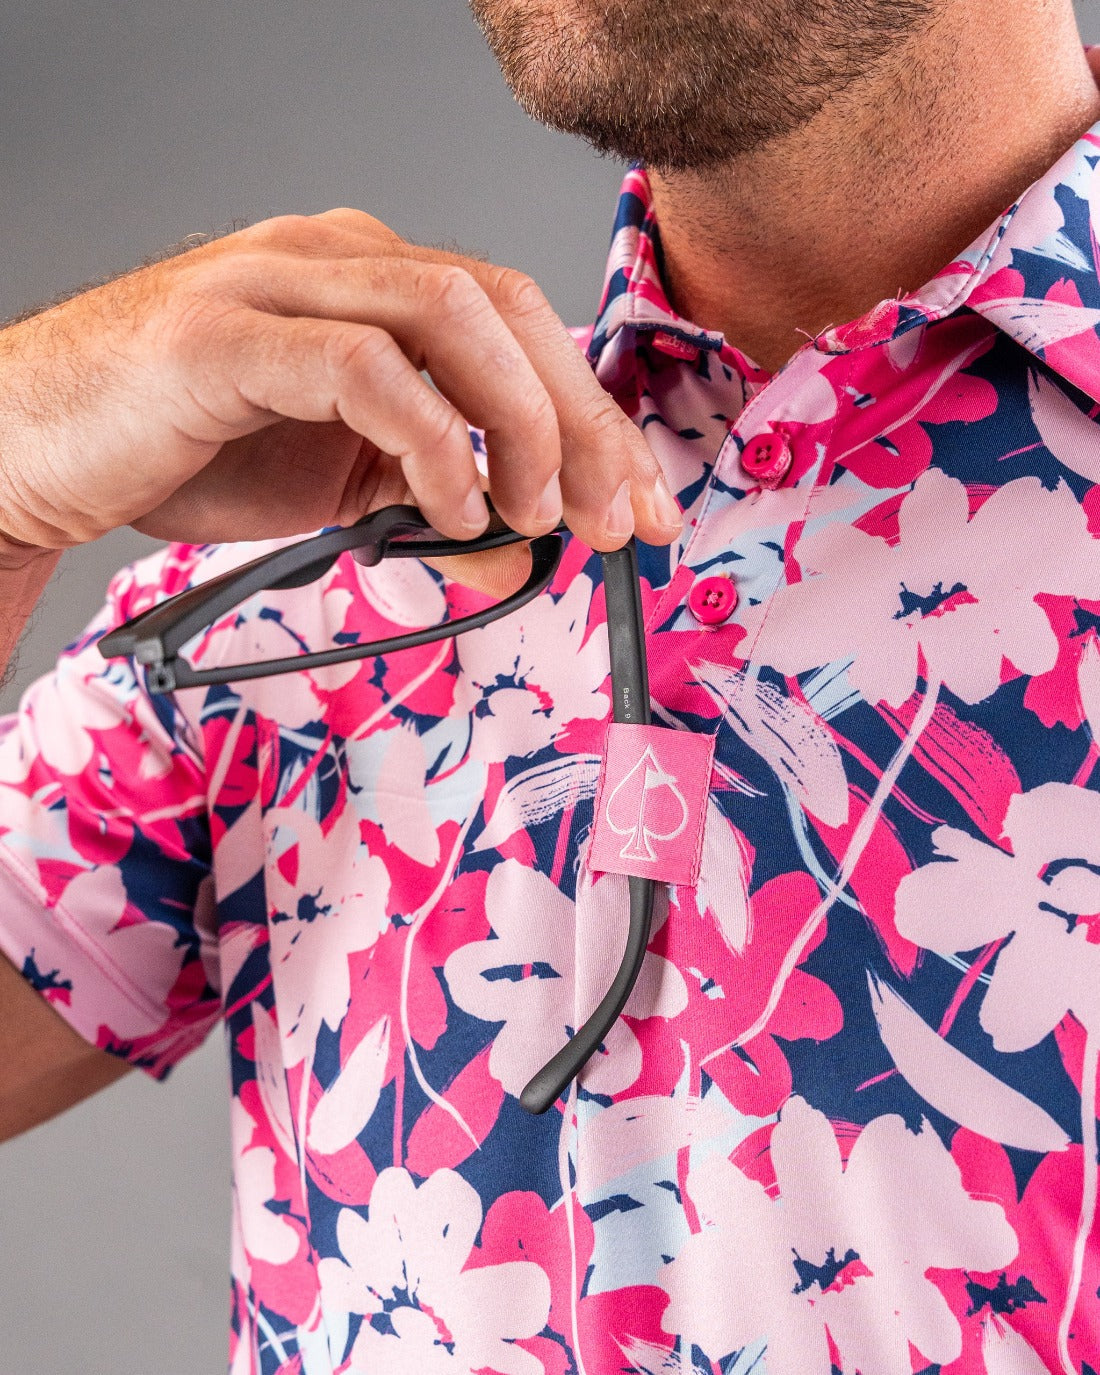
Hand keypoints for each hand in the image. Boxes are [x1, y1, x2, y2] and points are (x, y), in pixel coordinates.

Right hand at [0, 209, 681, 593]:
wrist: (43, 448)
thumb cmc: (190, 452)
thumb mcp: (344, 487)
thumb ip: (434, 499)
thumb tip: (524, 550)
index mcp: (377, 285)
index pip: (521, 325)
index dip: (599, 416)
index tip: (644, 504)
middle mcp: (339, 260)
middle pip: (508, 306)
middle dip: (586, 423)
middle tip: (616, 520)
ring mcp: (281, 284)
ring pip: (451, 312)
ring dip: (521, 421)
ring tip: (534, 514)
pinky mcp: (226, 333)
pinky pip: (360, 365)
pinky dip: (430, 438)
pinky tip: (450, 505)